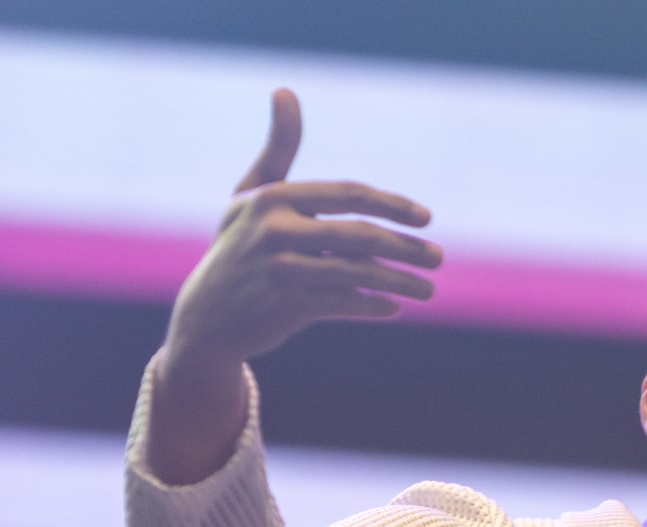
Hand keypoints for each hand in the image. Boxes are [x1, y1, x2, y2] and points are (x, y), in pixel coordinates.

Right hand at [163, 87, 442, 373]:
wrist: (208, 315)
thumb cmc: (239, 246)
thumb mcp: (252, 195)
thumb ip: (278, 148)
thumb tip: (284, 90)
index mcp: (273, 197)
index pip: (349, 194)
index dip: (393, 205)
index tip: (426, 218)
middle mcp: (274, 230)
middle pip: (359, 235)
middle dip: (406, 248)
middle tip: (439, 258)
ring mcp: (279, 271)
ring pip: (357, 273)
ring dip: (400, 282)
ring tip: (428, 289)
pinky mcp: (284, 307)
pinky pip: (343, 303)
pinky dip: (373, 306)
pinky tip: (394, 307)